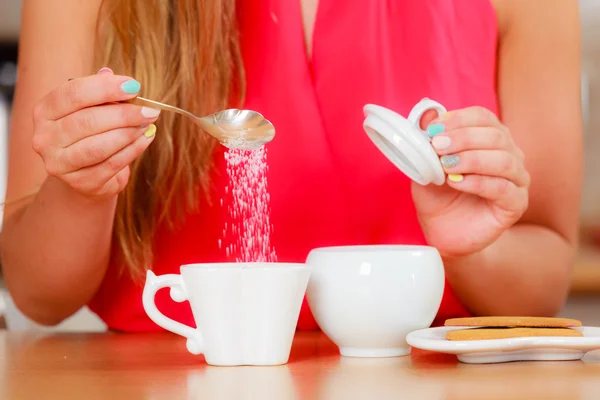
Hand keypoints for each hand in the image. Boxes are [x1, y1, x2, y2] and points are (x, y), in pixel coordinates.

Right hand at [31, 68, 159, 199]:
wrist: (86, 175)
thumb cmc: (89, 135)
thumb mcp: (91, 109)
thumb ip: (99, 93)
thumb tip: (109, 74)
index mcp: (45, 111)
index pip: (73, 94)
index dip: (105, 88)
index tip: (134, 86)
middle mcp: (44, 138)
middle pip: (87, 120)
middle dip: (124, 114)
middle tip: (150, 110)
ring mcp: (59, 163)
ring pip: (99, 145)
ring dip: (129, 132)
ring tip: (148, 123)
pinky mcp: (81, 183)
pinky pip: (112, 164)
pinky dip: (133, 149)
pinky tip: (146, 138)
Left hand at [412, 106, 529, 257]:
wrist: (442, 231)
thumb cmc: (438, 196)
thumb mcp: (426, 165)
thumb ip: (429, 141)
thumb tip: (429, 114)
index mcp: (490, 139)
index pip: (483, 117)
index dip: (459, 119)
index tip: (434, 129)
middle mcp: (510, 155)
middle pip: (496, 136)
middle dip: (463, 138)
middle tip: (437, 146)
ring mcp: (517, 180)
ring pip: (504, 160)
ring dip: (471, 159)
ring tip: (445, 166)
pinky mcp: (516, 204)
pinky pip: (503, 188)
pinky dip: (477, 182)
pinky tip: (456, 183)